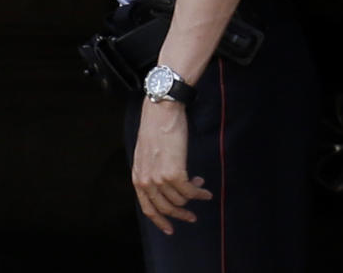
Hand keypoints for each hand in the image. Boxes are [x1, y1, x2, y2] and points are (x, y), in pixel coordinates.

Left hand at [131, 99, 212, 234]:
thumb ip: (152, 173)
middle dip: (181, 214)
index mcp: (137, 176)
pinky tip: (205, 189)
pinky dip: (200, 193)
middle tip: (192, 217)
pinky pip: (190, 191)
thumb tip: (169, 191)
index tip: (170, 230)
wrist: (161, 113)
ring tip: (199, 188)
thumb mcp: (147, 156)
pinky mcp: (174, 173)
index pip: (147, 207)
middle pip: (165, 208)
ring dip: (192, 197)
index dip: (160, 221)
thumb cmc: (155, 131)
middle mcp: (146, 180)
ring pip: (180, 200)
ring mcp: (159, 177)